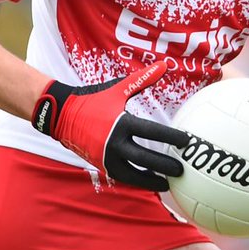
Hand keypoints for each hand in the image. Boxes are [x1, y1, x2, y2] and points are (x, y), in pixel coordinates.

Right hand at [32, 63, 188, 190]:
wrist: (61, 114)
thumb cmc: (93, 99)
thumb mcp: (117, 88)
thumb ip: (142, 80)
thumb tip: (163, 65)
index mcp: (121, 123)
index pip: (152, 132)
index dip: (171, 137)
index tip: (187, 142)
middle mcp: (113, 143)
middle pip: (144, 159)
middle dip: (164, 166)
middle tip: (182, 170)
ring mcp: (105, 157)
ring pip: (132, 175)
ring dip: (150, 180)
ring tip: (167, 184)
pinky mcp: (99, 165)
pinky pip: (121, 176)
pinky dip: (136, 181)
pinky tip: (148, 182)